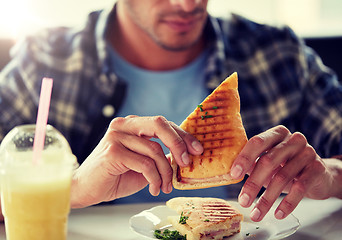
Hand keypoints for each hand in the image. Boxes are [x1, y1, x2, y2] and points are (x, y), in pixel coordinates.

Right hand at [70, 115, 202, 207]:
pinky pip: (145, 164)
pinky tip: (154, 188)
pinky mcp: (113, 151)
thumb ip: (160, 156)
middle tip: (186, 163)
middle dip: (179, 143)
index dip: (183, 135)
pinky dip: (154, 178)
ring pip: (154, 150)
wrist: (85, 189)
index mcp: (132, 124)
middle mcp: (123, 125)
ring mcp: (116, 136)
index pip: (163, 124)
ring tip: (165, 186)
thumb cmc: (115, 176)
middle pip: (160, 124)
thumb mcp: (143, 164)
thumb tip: (185, 156)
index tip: (197, 150)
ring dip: (165, 172)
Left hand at [230, 125, 339, 221]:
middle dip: (253, 183)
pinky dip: (287, 203)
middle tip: (243, 201)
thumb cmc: (287, 167)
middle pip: (268, 161)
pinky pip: (300, 187)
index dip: (244, 158)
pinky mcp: (317, 168)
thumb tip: (231, 174)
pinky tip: (278, 214)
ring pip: (282, 177)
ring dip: (267, 199)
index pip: (257, 142)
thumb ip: (252, 164)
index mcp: (277, 134)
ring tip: (257, 213)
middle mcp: (293, 140)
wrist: (320, 175)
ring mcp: (307, 153)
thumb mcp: (269, 163)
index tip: (234, 175)